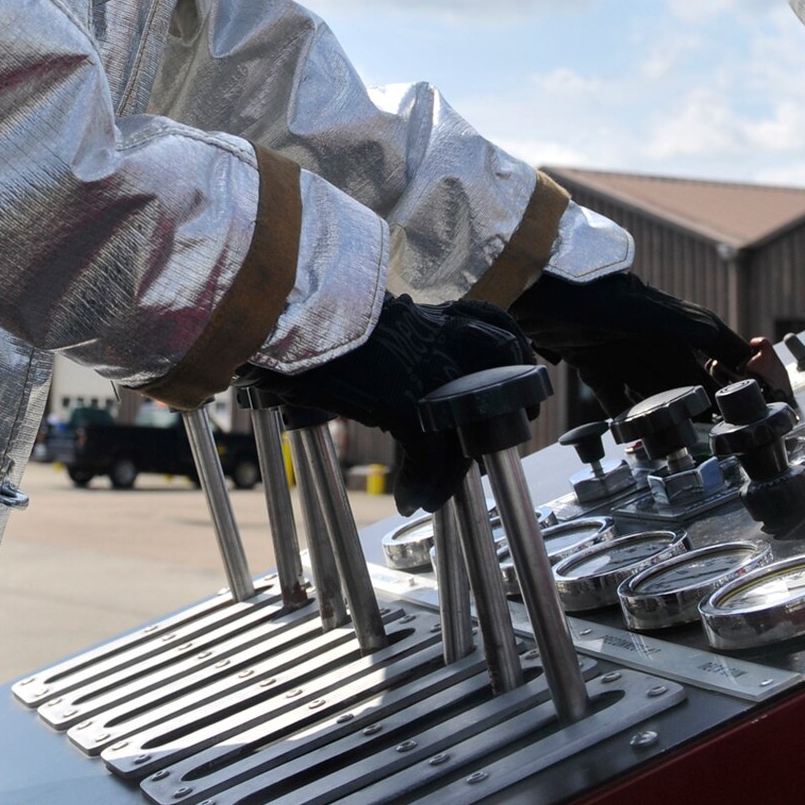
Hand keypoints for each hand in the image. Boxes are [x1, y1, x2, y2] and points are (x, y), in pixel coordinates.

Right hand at [244, 294, 533, 513]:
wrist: (286, 308)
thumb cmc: (312, 316)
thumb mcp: (360, 321)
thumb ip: (380, 335)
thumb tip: (369, 353)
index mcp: (426, 315)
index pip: (488, 320)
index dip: (515, 348)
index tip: (518, 373)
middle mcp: (434, 337)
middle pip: (503, 357)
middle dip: (516, 397)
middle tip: (507, 433)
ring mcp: (421, 369)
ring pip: (470, 419)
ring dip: (464, 463)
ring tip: (448, 486)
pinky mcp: (400, 401)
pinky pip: (429, 456)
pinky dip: (425, 484)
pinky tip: (410, 496)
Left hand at [509, 270, 791, 419]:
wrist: (546, 291)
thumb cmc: (604, 297)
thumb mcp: (656, 315)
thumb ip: (698, 331)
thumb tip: (747, 349)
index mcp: (673, 323)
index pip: (714, 350)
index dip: (732, 373)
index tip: (751, 400)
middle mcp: (651, 338)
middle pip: (682, 380)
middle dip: (697, 406)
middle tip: (714, 437)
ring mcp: (622, 352)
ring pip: (652, 393)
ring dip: (664, 417)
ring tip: (680, 446)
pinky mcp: (594, 365)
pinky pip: (616, 398)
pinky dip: (626, 418)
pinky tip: (637, 440)